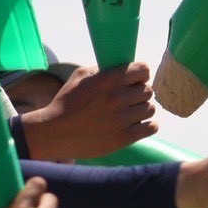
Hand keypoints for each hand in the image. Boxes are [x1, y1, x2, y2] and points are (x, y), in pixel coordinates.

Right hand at [20, 63, 157, 159]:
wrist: (55, 132)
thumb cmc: (66, 103)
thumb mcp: (80, 77)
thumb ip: (102, 70)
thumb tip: (120, 69)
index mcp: (108, 80)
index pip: (142, 70)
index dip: (141, 74)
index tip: (135, 80)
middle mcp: (117, 97)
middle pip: (147, 90)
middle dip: (139, 93)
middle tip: (130, 99)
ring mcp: (122, 119)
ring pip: (150, 108)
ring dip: (142, 109)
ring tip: (131, 113)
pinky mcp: (124, 138)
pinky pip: (152, 127)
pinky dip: (147, 125)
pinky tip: (137, 125)